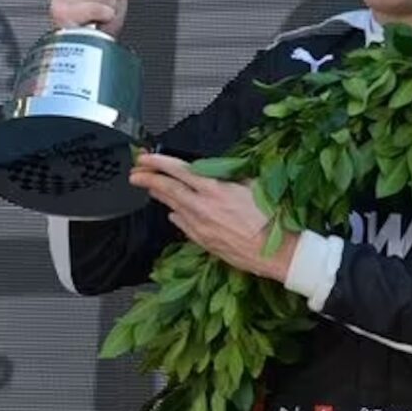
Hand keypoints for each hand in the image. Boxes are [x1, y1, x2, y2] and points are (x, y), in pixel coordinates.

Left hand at [131, 153, 296, 281]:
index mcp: (215, 189)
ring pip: (172, 206)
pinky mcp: (203, 241)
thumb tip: (222, 173)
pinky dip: (176, 215)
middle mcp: (202, 207)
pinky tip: (174, 212)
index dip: (158, 162)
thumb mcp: (255, 187)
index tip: (144, 158)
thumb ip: (232, 178)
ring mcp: (199, 225)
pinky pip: (182, 224)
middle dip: (147, 179)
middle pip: (167, 189)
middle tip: (134, 173)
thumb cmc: (272, 219)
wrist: (277, 252)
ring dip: (159, 195)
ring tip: (150, 188)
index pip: (179, 171)